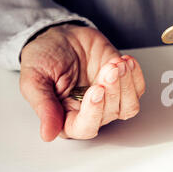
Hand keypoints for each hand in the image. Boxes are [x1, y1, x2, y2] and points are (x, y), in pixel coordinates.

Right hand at [20, 24, 144, 140]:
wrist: (59, 36)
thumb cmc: (44, 57)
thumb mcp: (34, 80)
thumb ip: (43, 106)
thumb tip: (47, 134)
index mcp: (67, 117)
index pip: (86, 127)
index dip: (94, 112)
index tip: (97, 90)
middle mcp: (91, 112)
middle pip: (111, 114)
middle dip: (112, 89)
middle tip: (108, 68)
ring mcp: (109, 98)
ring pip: (129, 105)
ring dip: (127, 84)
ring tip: (117, 63)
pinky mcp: (122, 84)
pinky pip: (138, 89)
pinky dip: (135, 75)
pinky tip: (125, 61)